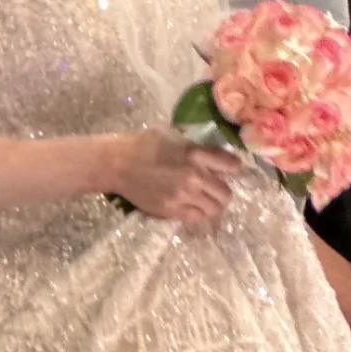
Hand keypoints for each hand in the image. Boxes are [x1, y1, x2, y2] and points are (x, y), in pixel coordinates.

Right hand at [106, 130, 241, 234]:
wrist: (117, 163)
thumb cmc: (144, 143)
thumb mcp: (173, 134)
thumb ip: (195, 142)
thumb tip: (214, 148)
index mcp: (195, 154)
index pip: (230, 164)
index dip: (233, 167)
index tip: (231, 167)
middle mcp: (193, 176)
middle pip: (225, 193)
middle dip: (222, 190)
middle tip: (215, 187)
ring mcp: (183, 196)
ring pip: (213, 209)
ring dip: (212, 204)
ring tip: (204, 199)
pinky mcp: (171, 210)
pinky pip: (196, 217)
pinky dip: (198, 212)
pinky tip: (191, 205)